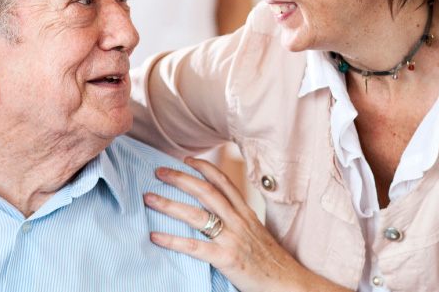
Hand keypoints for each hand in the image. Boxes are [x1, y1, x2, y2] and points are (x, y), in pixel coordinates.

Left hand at [145, 158, 348, 291]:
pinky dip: (172, 240)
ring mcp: (233, 239)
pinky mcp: (227, 259)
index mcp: (246, 214)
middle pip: (206, 192)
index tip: (187, 159)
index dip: (205, 168)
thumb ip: (240, 223)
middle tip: (159, 171)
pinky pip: (194, 247)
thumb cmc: (272, 263)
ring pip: (196, 215)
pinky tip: (155, 236)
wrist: (289, 283)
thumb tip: (220, 217)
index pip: (224, 182)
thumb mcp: (258, 235)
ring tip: (149, 198)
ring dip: (169, 204)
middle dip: (180, 178)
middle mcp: (239, 221)